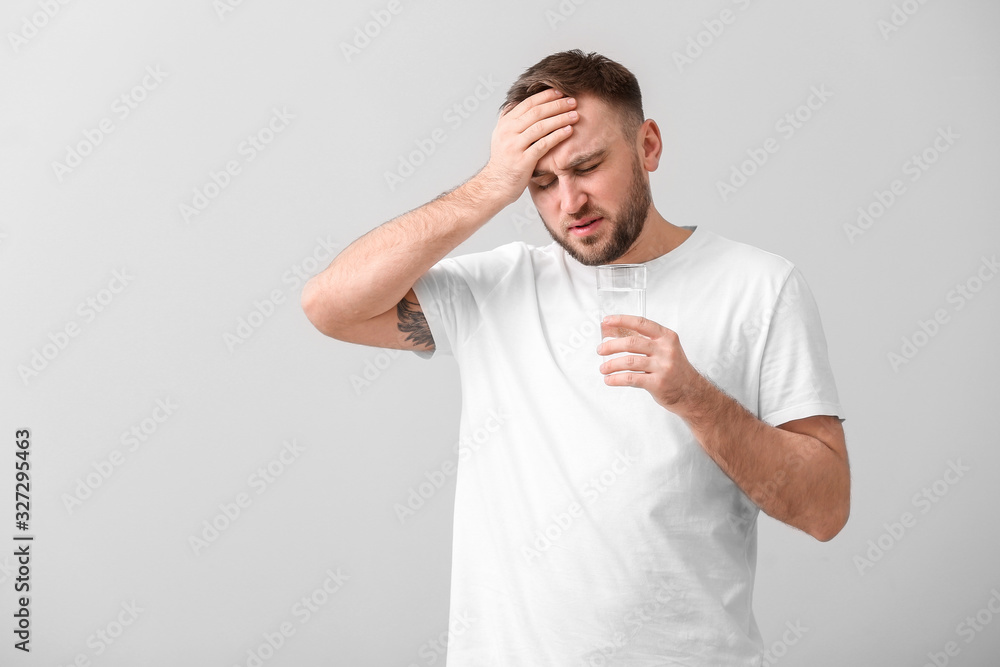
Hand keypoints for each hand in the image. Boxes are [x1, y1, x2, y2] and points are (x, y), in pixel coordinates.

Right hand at [477, 88, 579, 205]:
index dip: (545, 96)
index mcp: (505, 123)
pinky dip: (558, 136)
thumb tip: (516, 101)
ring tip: (575, 115)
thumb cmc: (503, 162)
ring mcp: (514, 146)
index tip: (560, 91)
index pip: (527, 103)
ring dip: (560, 118)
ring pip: (541, 126)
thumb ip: (509, 120)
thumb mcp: (501, 137)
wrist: (495, 185)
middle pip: (536, 112)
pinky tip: (569, 131)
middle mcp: (508, 132)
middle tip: (573, 101)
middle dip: (557, 105)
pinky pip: (543, 144)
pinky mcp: (523, 160)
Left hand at [596, 315, 705, 410]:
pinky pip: (631, 379)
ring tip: (603, 368)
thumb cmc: (673, 368)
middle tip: (600, 350)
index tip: (606, 321)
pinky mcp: (658, 383)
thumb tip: (613, 332)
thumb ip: (642, 340)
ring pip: (629, 361)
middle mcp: (666, 350)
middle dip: (611, 346)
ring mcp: (663, 367)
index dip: (621, 320)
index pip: (641, 323)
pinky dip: (616, 379)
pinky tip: (609, 380)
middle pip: (632, 343)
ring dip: (611, 365)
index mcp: (666, 337)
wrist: (690, 392)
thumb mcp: (663, 349)